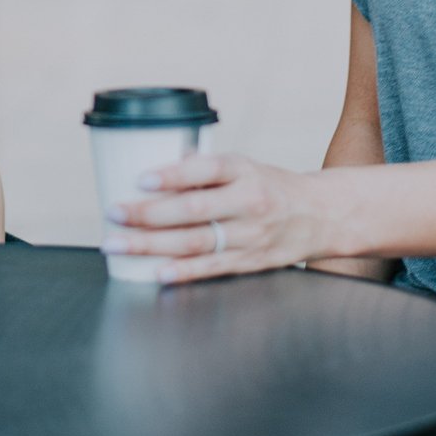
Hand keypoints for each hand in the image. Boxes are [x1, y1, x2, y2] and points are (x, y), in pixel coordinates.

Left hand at [100, 154, 352, 283]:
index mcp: (244, 171)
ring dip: (152, 245)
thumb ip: (205, 169)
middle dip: (148, 214)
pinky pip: (211, 268)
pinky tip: (157, 272)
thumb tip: (161, 163)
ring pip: (195, 242)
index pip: (206, 170)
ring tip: (119, 243)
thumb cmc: (271, 186)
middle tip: (114, 213)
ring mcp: (249, 235)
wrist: (321, 215)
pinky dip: (182, 271)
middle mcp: (248, 202)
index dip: (172, 176)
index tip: (141, 180)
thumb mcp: (245, 166)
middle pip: (193, 211)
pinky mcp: (250, 261)